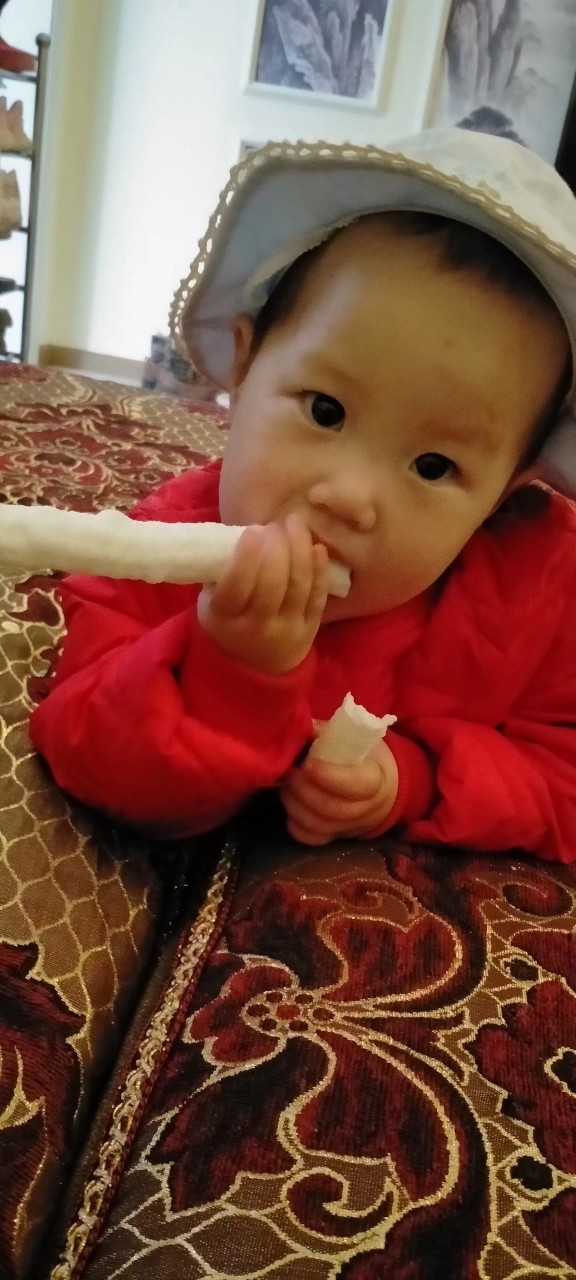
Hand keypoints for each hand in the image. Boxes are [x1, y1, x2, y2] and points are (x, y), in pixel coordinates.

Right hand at [197, 514, 328, 673]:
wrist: (253, 667)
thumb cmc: (227, 622)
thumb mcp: (210, 603)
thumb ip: (219, 573)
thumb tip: (234, 533)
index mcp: (225, 618)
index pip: (236, 586)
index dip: (246, 556)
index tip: (253, 530)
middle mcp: (256, 627)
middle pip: (272, 584)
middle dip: (277, 548)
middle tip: (276, 525)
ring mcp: (286, 630)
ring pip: (298, 586)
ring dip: (299, 550)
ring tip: (295, 524)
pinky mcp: (309, 629)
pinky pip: (318, 597)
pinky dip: (320, 570)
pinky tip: (317, 547)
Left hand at [280, 738, 398, 844]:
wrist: (382, 786)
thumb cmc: (365, 757)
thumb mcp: (356, 739)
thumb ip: (330, 733)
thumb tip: (304, 726)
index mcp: (376, 780)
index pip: (357, 785)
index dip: (329, 777)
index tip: (307, 764)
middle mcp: (366, 809)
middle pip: (333, 809)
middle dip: (304, 791)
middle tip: (289, 773)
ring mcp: (350, 826)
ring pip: (320, 826)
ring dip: (295, 806)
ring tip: (285, 785)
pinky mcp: (335, 837)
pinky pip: (312, 839)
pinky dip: (296, 824)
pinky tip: (290, 804)